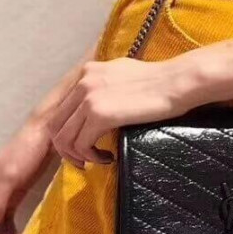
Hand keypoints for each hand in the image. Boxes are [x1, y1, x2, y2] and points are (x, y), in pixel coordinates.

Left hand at [45, 58, 193, 166]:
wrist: (176, 82)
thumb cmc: (159, 80)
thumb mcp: (122, 74)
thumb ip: (104, 84)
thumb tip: (100, 102)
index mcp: (87, 72)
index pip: (62, 108)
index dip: (67, 131)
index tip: (82, 143)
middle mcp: (83, 82)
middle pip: (56, 124)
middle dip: (66, 147)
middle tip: (83, 160)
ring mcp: (89, 98)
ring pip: (64, 138)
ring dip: (77, 155)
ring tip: (96, 161)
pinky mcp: (100, 114)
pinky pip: (82, 145)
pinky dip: (91, 157)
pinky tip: (108, 157)